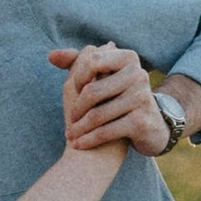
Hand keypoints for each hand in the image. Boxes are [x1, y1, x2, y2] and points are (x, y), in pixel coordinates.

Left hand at [50, 42, 165, 154]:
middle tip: (70, 120)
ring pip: (97, 114)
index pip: (91, 60)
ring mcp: (142, 98)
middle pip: (92, 91)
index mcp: (128, 57)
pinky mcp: (141, 122)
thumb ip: (77, 63)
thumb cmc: (117, 99)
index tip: (75, 91)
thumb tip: (51, 56)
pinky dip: (88, 140)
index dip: (77, 77)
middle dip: (76, 109)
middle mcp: (138, 74)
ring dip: (79, 128)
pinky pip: (106, 131)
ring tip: (71, 135)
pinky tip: (79, 144)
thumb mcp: (102, 77)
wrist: (149, 129)